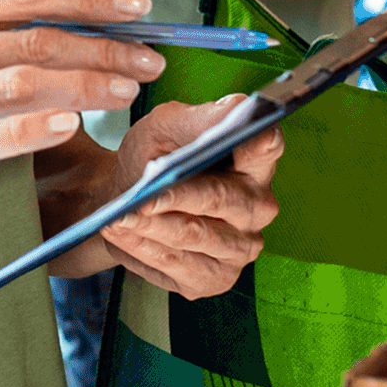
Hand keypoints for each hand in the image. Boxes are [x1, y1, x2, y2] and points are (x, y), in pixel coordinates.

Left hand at [96, 96, 284, 298]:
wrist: (123, 201)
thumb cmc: (152, 157)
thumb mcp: (165, 127)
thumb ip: (199, 119)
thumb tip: (235, 108)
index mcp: (254, 161)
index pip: (267, 146)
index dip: (259, 142)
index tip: (243, 136)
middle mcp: (257, 206)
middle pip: (224, 198)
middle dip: (178, 197)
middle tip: (142, 197)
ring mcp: (241, 246)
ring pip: (196, 234)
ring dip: (152, 226)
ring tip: (119, 217)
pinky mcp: (215, 278)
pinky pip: (178, 264)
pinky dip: (144, 248)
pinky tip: (122, 235)